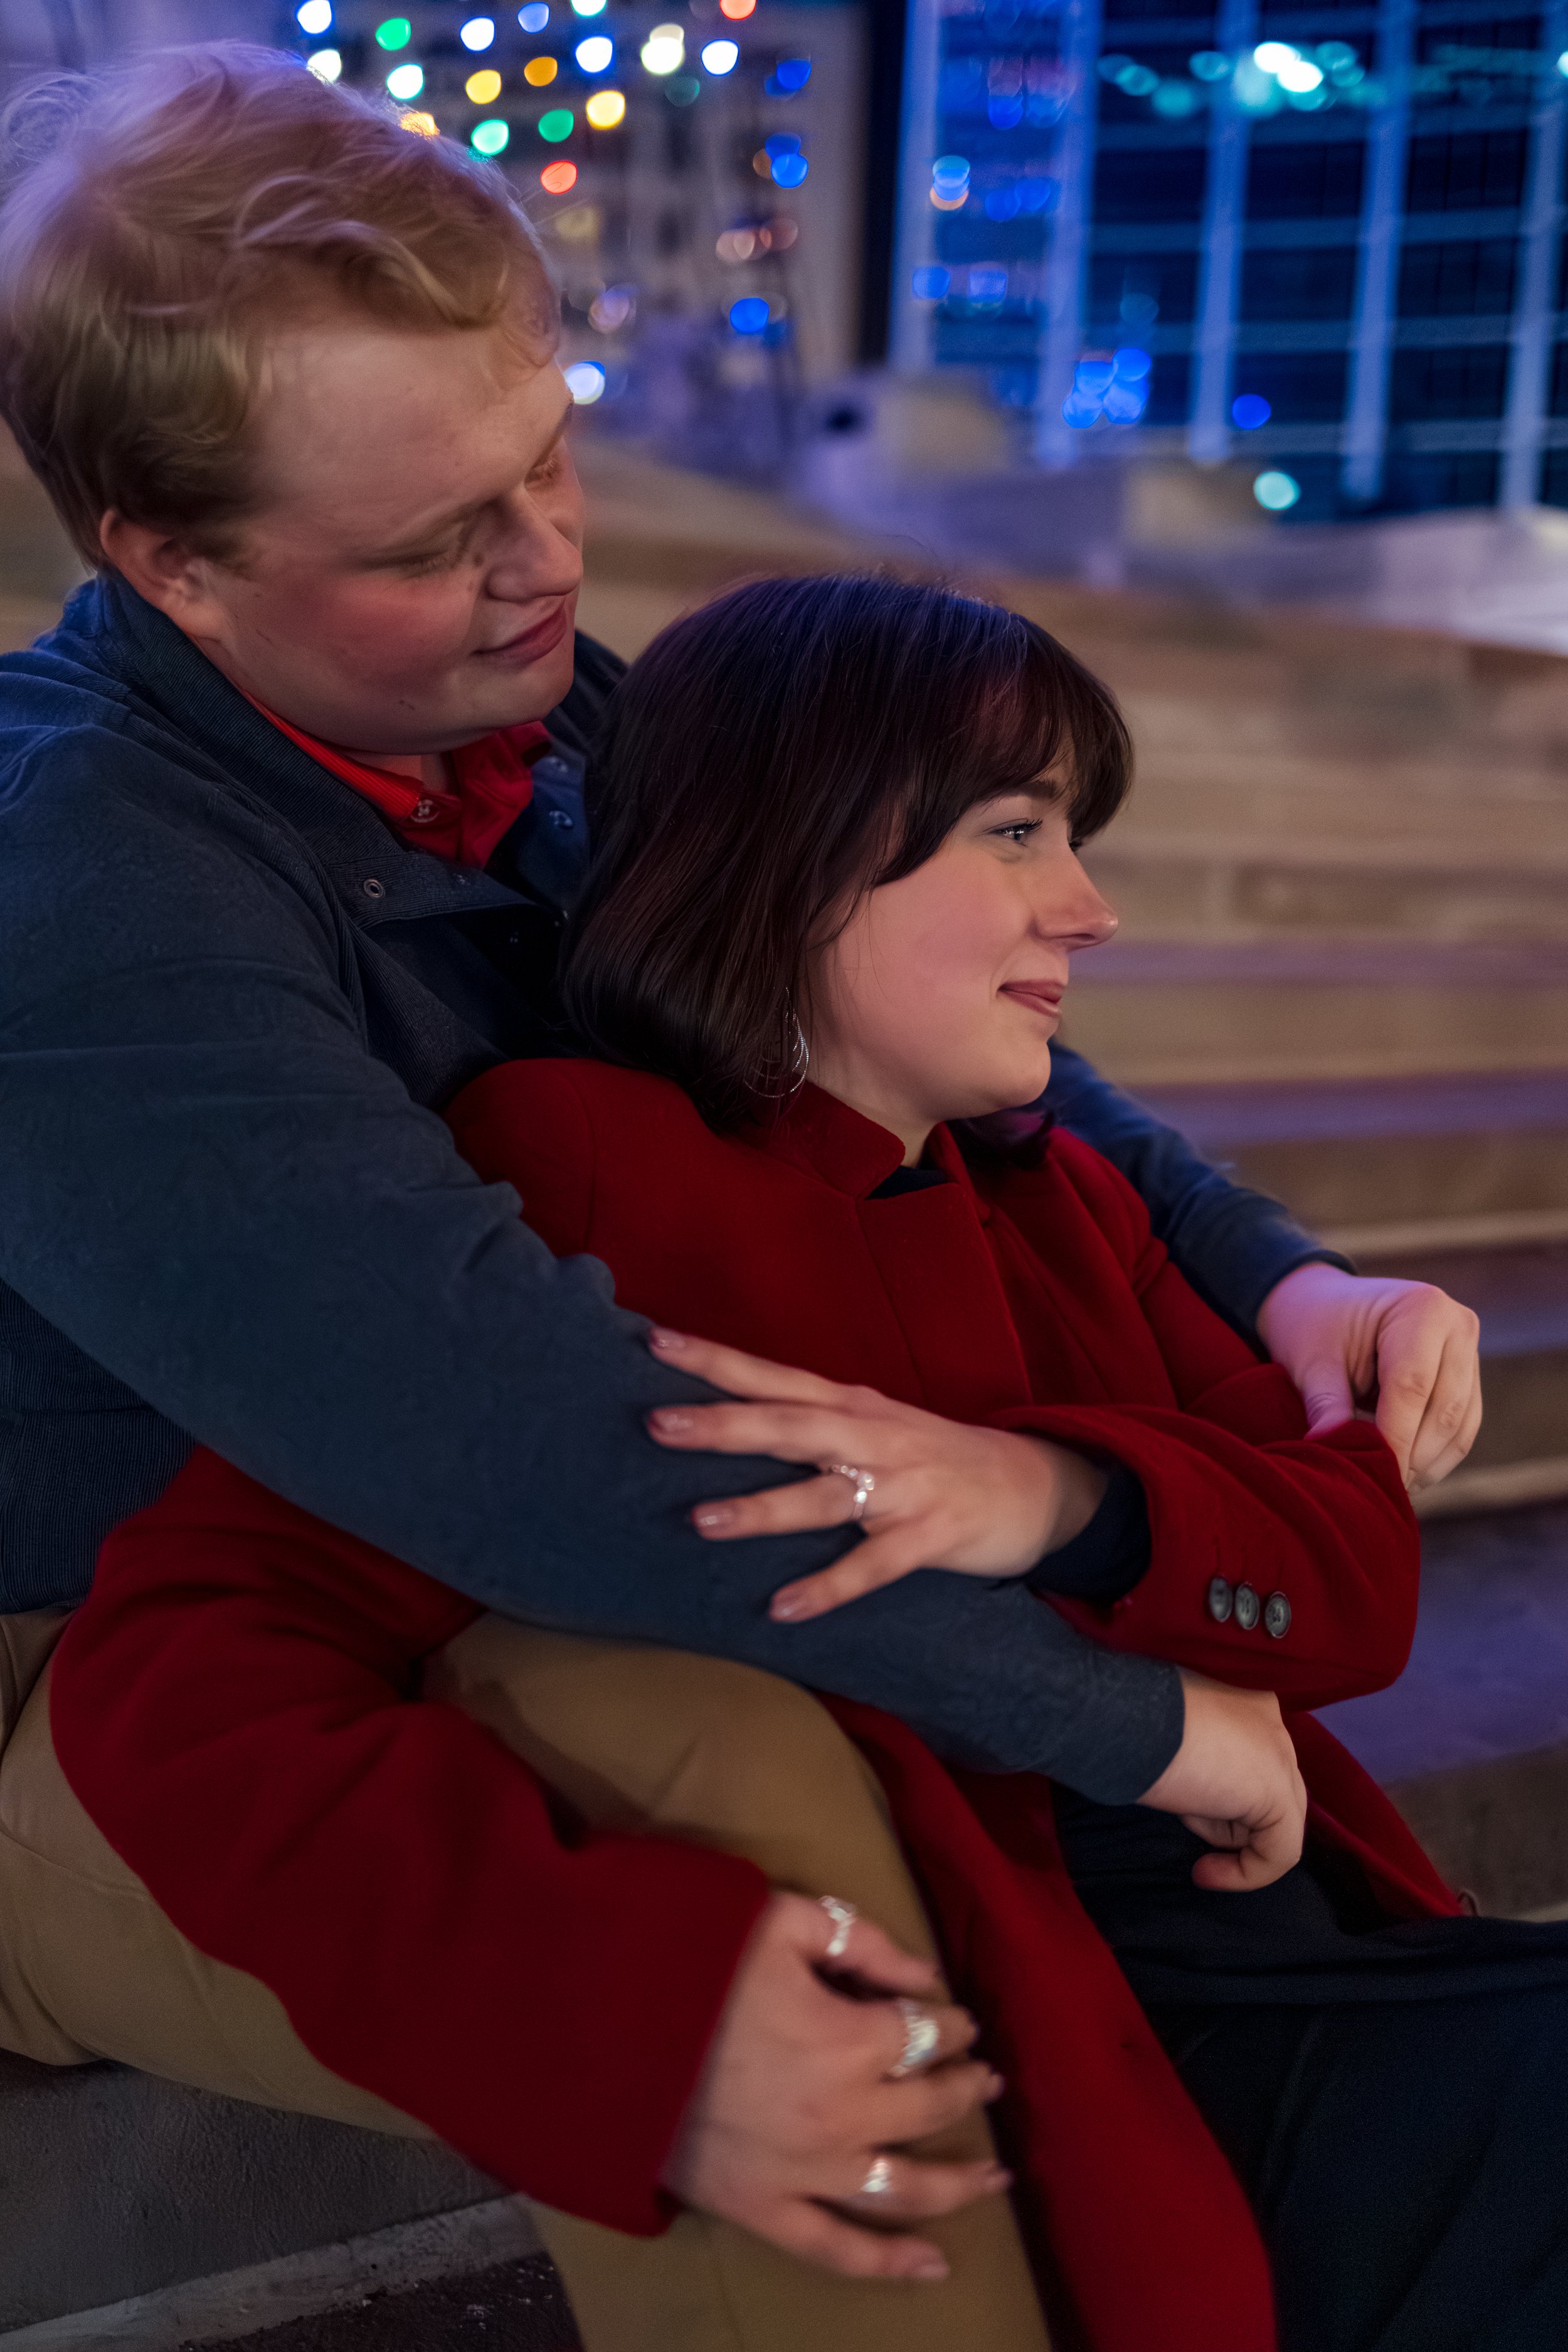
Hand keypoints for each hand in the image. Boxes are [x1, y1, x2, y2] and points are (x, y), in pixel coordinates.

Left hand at [645, 1327, 1106, 1621]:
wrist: (1032, 1485)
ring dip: (763, 1509)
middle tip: (659, 1425)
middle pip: (791, 1425)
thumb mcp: (870, 1424)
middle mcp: (871, 1437)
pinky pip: (872, 1566)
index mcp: (851, 1405)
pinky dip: (828, 1586)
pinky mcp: (930, 1536)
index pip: (773, 1376)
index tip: (656, 1344)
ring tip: (702, 1521)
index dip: (716, 1360)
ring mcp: (902, 1487)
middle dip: (724, 1425)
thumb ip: (806, 1420)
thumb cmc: (929, 1456)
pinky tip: (783, 1607)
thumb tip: (719, 1419)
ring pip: (823, 1496)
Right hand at [661, 1891, 1008, 2279]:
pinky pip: (837, 2249)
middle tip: (988, 2079)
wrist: (597, 2023)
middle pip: (927, 2107)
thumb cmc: (691, 1958)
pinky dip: (889, 2263)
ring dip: (960, 2182)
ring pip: (904, 2188)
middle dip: (966, 2088)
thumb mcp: (783, 1919)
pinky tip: (934, 2265)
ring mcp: (803, 2172)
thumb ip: (863, 1942)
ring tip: (997, 2174)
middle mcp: (841, 2114)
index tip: (960, 2018)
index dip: (952, 2023)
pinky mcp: (762, 2209)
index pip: (926, 2034)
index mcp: (847, 2039)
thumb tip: (925, 1975)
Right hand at [1138, 1672, 1306, 1890]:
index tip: (1184, 1809)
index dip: (1219, 1797)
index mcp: (1247, 1701)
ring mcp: (1280, 1756)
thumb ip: (1202, 1754)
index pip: (1250, 1764)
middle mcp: (1273, 1722)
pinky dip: (1246, 1874)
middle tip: (1184, 1816)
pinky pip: (1280, 1852)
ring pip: (1272, 1822)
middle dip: (1226, 1818)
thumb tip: (1201, 1791)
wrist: (1121, 1717)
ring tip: (1182, 1812)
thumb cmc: (1131, 1722)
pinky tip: (1206, 1873)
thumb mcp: (1173, 1736)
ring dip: (1224, 1836)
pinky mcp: (1278, 1793)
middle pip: (1266, 1793)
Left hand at [1255, 1262, 1481, 1490]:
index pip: (1412, 1385)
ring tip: (1389, 1488)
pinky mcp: (1469, 1379)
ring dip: (1427, 1464)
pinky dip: (1436, 1457)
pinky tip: (1406, 1476)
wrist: (1326, 1305)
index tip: (1373, 1477)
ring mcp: (1469, 1353)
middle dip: (1412, 1457)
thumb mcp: (1311, 1362)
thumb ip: (1326, 1406)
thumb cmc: (1314, 1328)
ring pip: (1459, 1426)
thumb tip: (1331, 1452)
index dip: (1394, 1438)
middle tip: (1379, 1490)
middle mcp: (1457, 1326)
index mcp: (1421, 1309)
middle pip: (1443, 1410)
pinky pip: (1462, 1428)